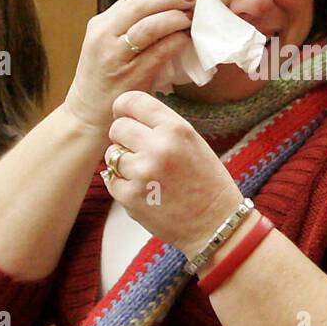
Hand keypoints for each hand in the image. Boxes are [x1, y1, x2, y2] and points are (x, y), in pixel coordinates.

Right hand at [63, 0, 195, 134]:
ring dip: (175, 17)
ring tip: (190, 18)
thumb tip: (167, 6)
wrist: (87, 118)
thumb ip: (129, 27)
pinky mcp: (130, 76)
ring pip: (150, 25)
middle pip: (141, 5)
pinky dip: (176, 41)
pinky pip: (159, 51)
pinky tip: (186, 40)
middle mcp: (103, 37)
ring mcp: (115, 57)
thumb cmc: (104, 81)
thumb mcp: (108, 47)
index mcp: (100, 26)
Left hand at [100, 90, 243, 256]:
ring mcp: (141, 172)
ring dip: (123, 162)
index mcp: (176, 129)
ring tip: (146, 173)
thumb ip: (161, 126)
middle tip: (138, 150)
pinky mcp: (129, 196)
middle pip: (117, 128)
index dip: (122, 108)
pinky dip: (122, 184)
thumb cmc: (205, 181)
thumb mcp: (192, 142)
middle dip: (123, 137)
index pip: (132, 101)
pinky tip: (144, 190)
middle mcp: (158, 147)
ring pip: (111, 154)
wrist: (215, 224)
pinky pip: (111, 179)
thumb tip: (125, 114)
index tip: (122, 115)